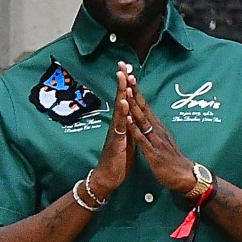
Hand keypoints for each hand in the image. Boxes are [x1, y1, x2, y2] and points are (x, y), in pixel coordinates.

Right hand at [85, 61, 136, 200]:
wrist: (107, 177)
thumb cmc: (118, 159)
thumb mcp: (127, 139)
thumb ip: (130, 126)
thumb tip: (134, 116)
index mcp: (122, 123)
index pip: (126, 100)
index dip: (127, 84)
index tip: (128, 68)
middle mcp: (117, 124)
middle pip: (121, 98)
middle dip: (122, 81)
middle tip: (122, 64)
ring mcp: (116, 131)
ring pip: (120, 108)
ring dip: (121, 92)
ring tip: (122, 76)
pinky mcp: (116, 141)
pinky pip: (120, 125)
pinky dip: (122, 113)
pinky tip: (124, 102)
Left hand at [119, 70, 198, 195]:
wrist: (185, 177)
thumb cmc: (172, 161)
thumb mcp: (163, 142)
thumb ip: (155, 132)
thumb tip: (150, 123)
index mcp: (157, 128)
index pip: (145, 106)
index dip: (137, 92)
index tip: (130, 77)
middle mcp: (157, 130)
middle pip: (143, 108)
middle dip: (135, 91)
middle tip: (127, 75)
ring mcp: (155, 140)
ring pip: (142, 120)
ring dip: (134, 105)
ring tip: (127, 91)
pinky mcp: (153, 153)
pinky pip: (142, 138)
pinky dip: (135, 128)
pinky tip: (129, 119)